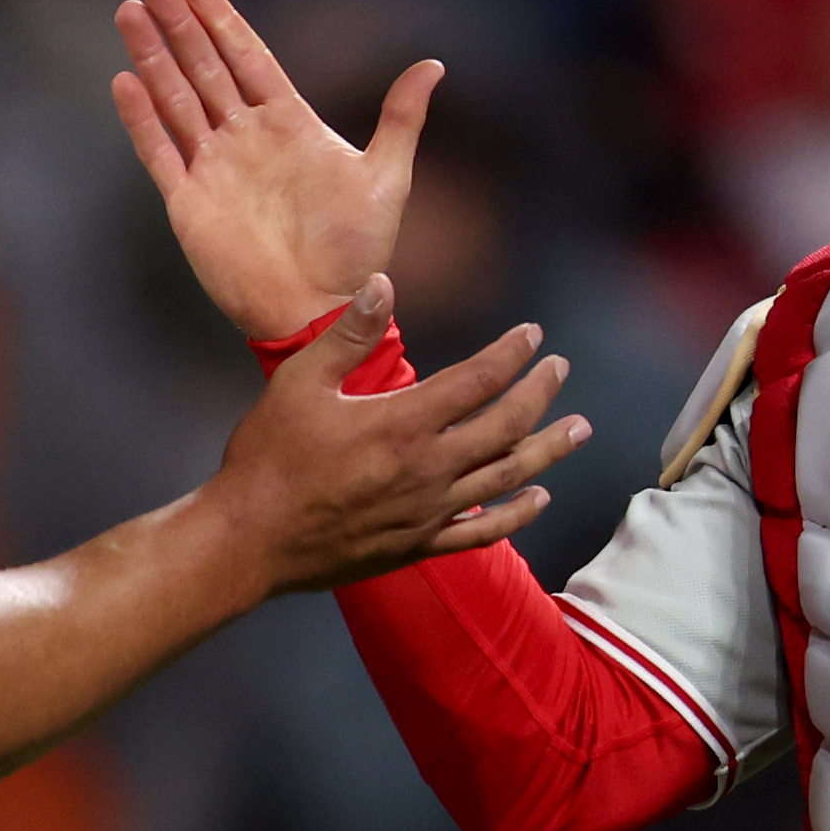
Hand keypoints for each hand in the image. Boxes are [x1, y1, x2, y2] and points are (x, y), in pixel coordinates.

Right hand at [111, 0, 439, 338]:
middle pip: (205, 68)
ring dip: (153, 57)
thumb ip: (401, 119)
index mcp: (289, 125)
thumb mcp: (388, 177)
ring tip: (129, 13)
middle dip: (179, 25)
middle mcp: (246, 139)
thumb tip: (434, 65)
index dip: (223, 22)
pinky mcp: (190, 203)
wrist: (322, 309)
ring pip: (176, 100)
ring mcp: (215, 168)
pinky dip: (141, 119)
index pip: (249, 60)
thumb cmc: (357, 250)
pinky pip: (160, 152)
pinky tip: (124, 81)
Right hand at [207, 278, 585, 592]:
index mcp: (403, 422)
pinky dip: (517, 513)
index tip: (534, 335)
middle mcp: (429, 468)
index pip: (478, 380)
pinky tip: (538, 497)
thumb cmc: (269, 458)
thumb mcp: (300, 382)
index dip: (512, 354)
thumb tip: (383, 285)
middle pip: (506, 425)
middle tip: (560, 370)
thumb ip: (349, 335)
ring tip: (579, 429)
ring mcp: (429, 512)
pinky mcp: (420, 545)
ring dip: (549, 449)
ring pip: (508, 477)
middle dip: (540, 393)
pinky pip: (483, 532)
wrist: (250, 540)